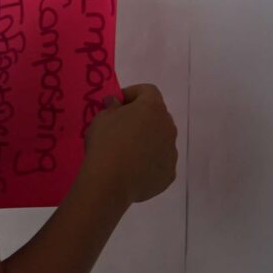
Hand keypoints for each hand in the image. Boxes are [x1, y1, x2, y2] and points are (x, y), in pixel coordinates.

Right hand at [84, 84, 177, 203]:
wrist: (111, 182)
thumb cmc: (106, 143)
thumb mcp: (101, 118)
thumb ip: (112, 107)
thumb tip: (115, 103)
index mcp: (153, 108)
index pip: (148, 91)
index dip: (132, 94)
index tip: (116, 104)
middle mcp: (168, 127)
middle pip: (157, 116)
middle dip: (142, 118)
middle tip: (121, 128)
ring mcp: (171, 152)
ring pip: (161, 141)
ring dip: (147, 141)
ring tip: (126, 153)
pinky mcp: (169, 173)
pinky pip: (160, 162)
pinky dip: (149, 163)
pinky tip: (132, 170)